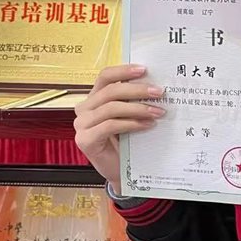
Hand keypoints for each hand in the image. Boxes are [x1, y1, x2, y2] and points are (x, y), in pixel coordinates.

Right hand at [74, 65, 164, 192]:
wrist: (120, 171)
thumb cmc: (126, 141)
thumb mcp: (130, 116)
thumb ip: (134, 100)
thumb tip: (155, 84)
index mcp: (94, 98)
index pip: (105, 76)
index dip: (124, 71)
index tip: (145, 69)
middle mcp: (84, 109)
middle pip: (110, 91)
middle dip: (137, 90)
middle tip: (159, 92)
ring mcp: (82, 125)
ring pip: (111, 108)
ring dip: (138, 108)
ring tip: (158, 111)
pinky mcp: (85, 140)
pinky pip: (110, 126)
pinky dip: (131, 123)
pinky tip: (147, 125)